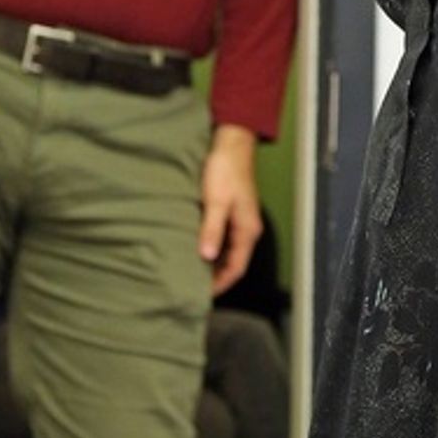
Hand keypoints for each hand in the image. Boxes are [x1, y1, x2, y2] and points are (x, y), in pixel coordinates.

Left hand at [199, 123, 261, 295]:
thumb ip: (212, 229)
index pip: (237, 268)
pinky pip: (222, 238)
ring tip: (190, 271)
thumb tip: (207, 257)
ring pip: (227, 251)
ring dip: (212, 263)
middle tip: (192, 287)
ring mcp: (239, 220)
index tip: (201, 295)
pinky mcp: (230, 211)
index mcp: (247, 230)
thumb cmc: (225, 170)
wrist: (231, 143)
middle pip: (233, 262)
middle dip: (216, 277)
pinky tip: (194, 248)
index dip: (221, 284)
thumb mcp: (216, 201)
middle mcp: (247, 228)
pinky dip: (210, 248)